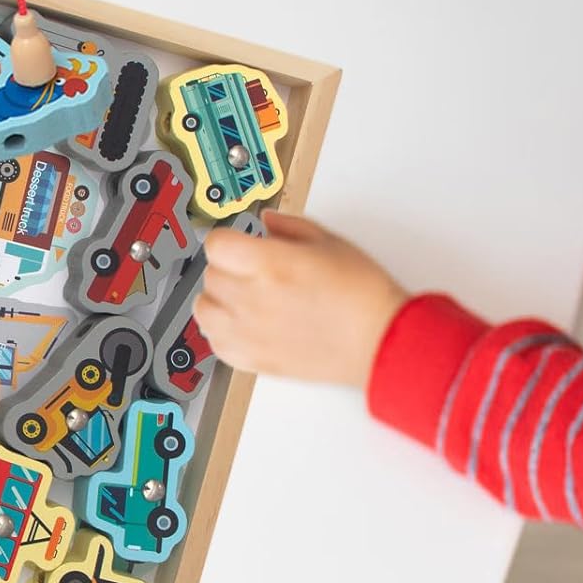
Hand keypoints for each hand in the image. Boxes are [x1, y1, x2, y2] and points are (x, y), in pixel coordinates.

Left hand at [197, 211, 407, 386]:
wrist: (379, 340)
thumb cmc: (363, 296)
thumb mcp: (329, 241)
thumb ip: (289, 227)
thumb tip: (266, 222)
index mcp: (269, 264)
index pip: (216, 244)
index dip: (228, 238)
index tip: (238, 241)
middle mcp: (252, 299)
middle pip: (210, 275)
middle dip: (227, 267)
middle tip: (250, 269)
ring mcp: (249, 333)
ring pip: (204, 310)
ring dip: (217, 299)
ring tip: (241, 296)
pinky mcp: (254, 360)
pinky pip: (214, 343)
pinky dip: (221, 332)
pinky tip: (242, 323)